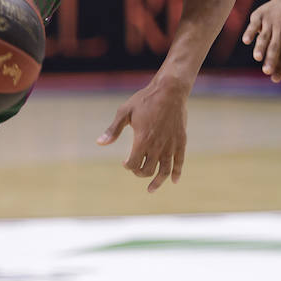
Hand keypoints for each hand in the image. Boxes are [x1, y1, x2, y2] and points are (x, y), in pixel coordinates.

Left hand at [96, 77, 187, 191]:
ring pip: (165, 170)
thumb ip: (113, 130)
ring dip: (157, 182)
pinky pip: (179, 162)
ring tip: (150, 189)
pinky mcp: (181, 141)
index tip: (125, 163)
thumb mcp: (124, 112)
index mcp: (143, 139)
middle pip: (148, 170)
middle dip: (139, 173)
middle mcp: (157, 146)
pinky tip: (174, 181)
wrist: (170, 91)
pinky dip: (177, 173)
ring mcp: (170, 145)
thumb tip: (99, 143)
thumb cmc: (145, 100)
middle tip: (135, 169)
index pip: (134, 164)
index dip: (128, 166)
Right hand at [242, 0, 280, 81]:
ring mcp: (270, 21)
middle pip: (275, 46)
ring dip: (261, 47)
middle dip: (271, 59)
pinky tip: (247, 41)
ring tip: (258, 57)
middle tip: (267, 71)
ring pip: (265, 36)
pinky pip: (254, 24)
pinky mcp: (259, 14)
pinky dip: (250, 32)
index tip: (276, 79)